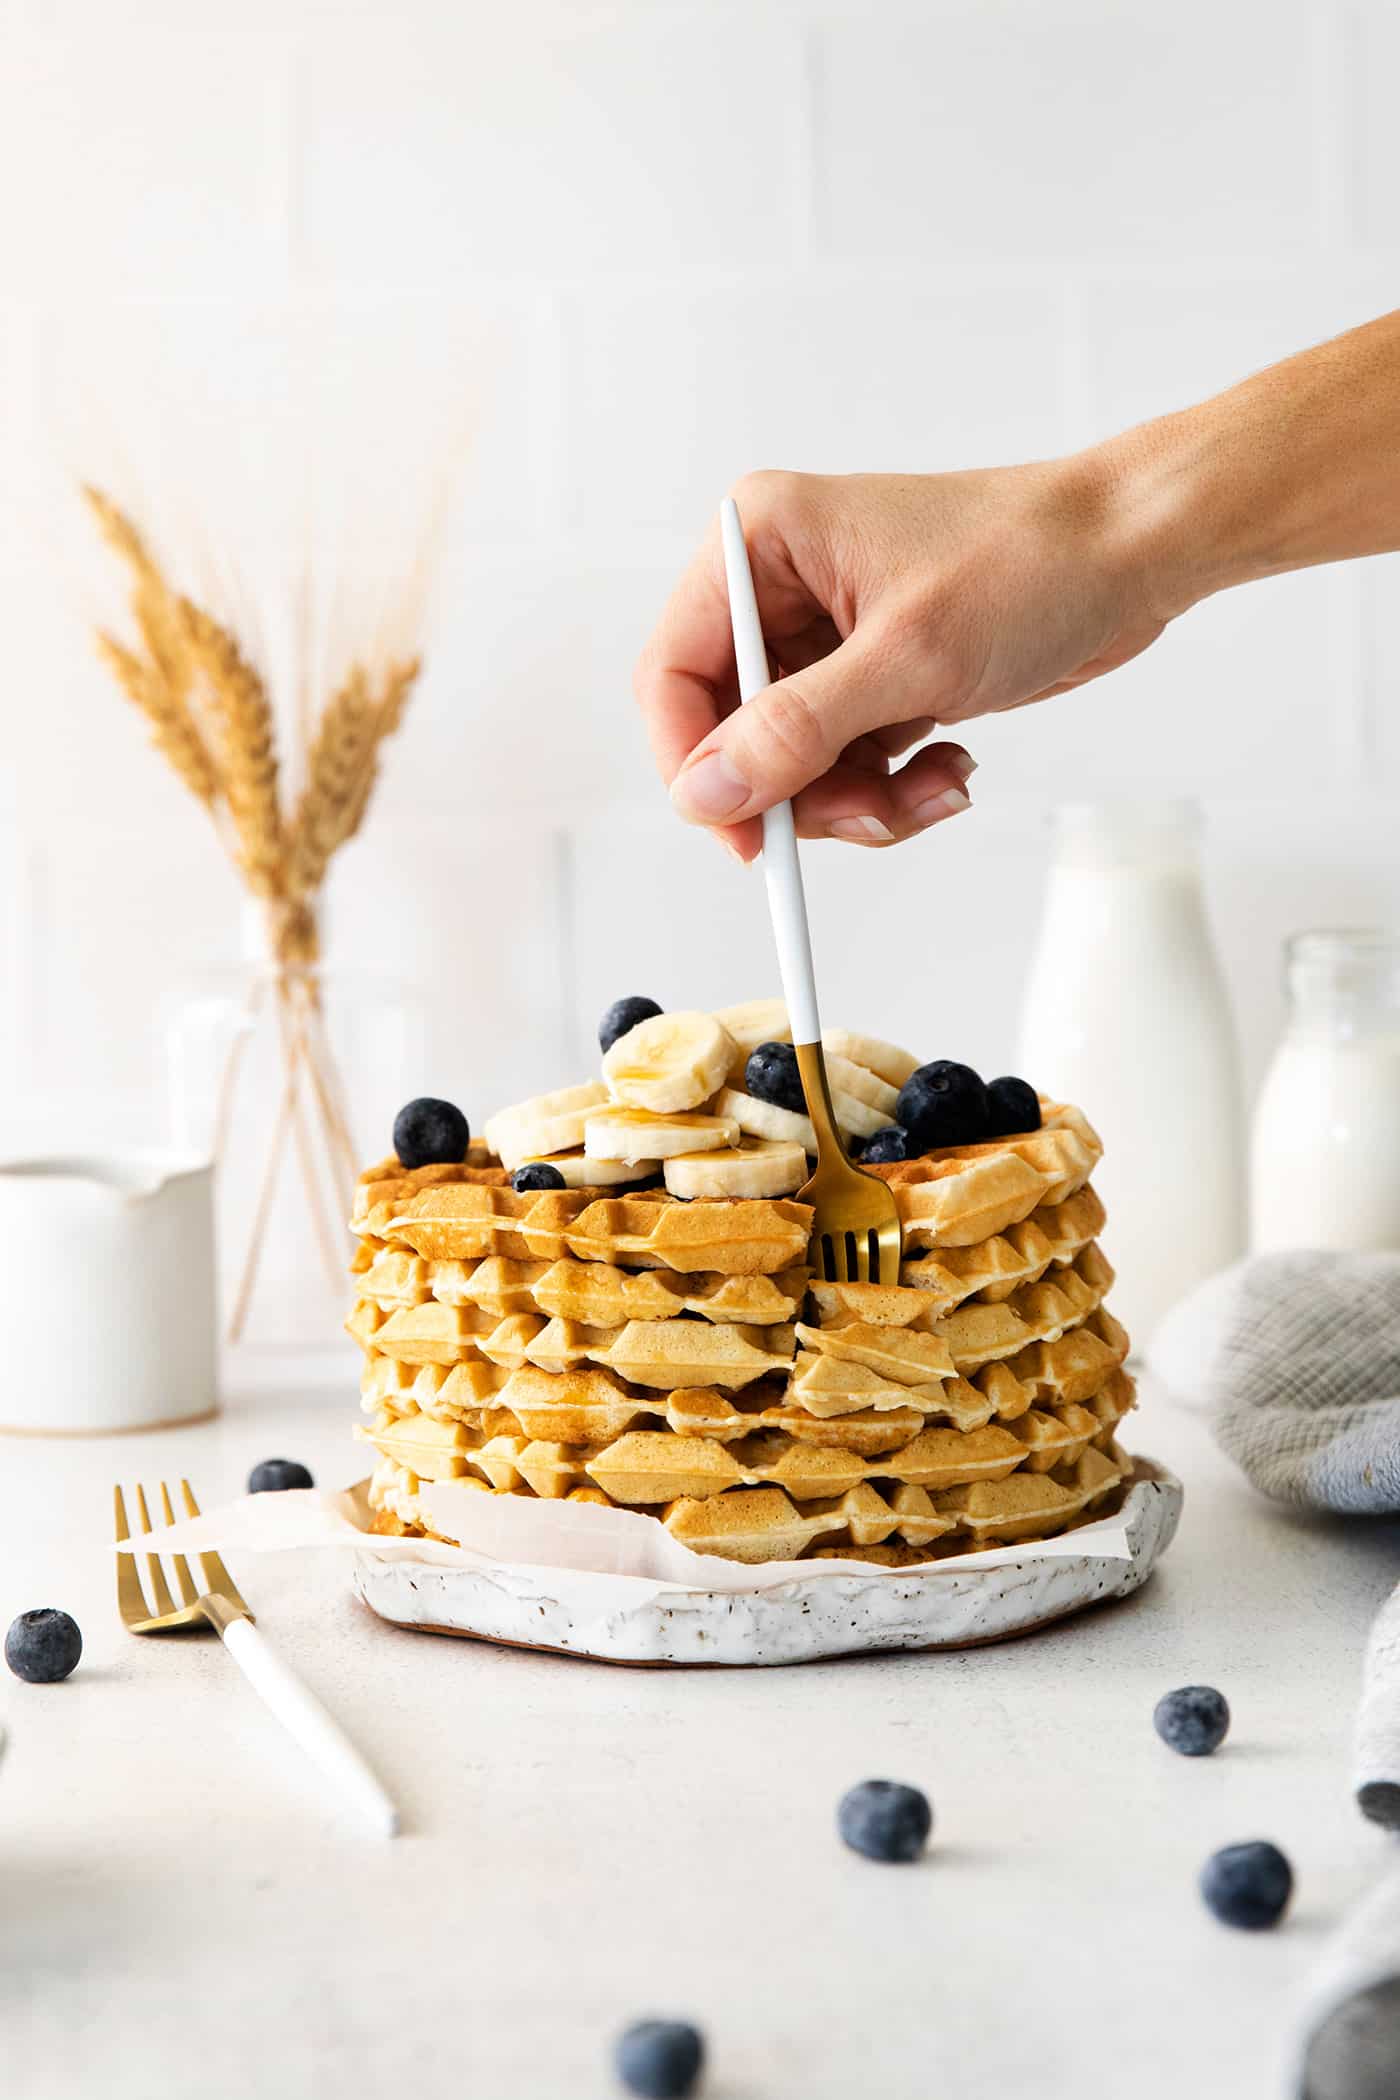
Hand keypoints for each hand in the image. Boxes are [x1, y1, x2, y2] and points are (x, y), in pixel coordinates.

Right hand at [633, 459, 1173, 859]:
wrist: (1136, 554)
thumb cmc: (1032, 562)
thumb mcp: (905, 659)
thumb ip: (794, 732)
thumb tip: (705, 793)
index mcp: (761, 544)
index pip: (673, 671)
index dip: (695, 764)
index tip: (743, 833)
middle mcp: (780, 587)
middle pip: (732, 733)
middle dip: (799, 791)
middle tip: (866, 814)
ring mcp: (827, 636)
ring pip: (791, 763)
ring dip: (858, 798)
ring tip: (932, 788)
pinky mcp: (873, 676)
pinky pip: (845, 764)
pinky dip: (892, 787)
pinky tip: (949, 765)